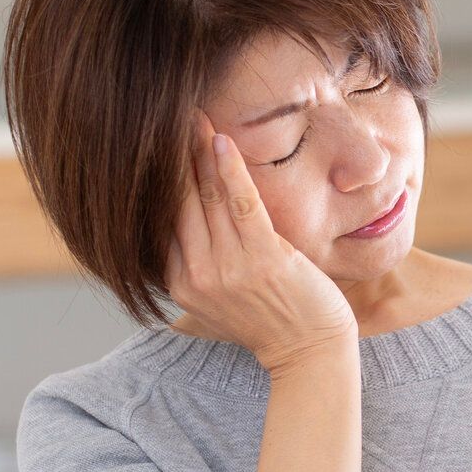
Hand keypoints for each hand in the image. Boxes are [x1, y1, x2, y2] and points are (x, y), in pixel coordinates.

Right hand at [164, 108, 358, 374]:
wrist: (310, 352)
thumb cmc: (270, 322)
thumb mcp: (217, 303)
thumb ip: (194, 272)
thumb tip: (173, 242)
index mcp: (182, 284)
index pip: (165, 221)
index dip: (163, 180)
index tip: (161, 145)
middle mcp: (198, 277)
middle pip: (180, 204)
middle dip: (174, 157)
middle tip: (170, 118)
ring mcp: (230, 269)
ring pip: (207, 199)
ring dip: (199, 153)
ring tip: (193, 118)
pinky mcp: (264, 259)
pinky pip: (241, 205)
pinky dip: (230, 172)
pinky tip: (223, 141)